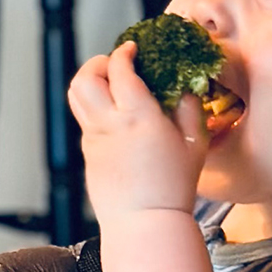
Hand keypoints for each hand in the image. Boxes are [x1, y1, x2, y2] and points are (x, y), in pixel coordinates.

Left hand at [69, 41, 208, 222]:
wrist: (145, 222)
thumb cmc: (173, 187)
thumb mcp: (195, 143)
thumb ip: (190, 107)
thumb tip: (185, 85)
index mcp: (138, 116)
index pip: (120, 69)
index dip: (124, 52)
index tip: (132, 49)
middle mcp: (109, 124)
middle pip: (85, 77)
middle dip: (98, 62)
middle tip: (114, 63)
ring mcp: (93, 139)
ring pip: (76, 96)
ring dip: (91, 82)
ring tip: (110, 85)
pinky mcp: (87, 154)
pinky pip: (85, 121)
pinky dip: (96, 108)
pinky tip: (115, 117)